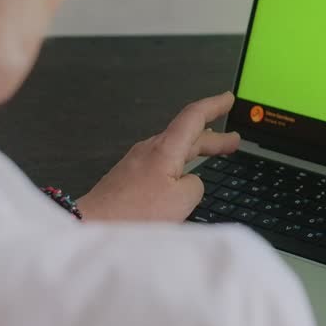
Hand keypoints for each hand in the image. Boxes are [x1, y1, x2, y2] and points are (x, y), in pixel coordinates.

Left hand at [77, 92, 239, 221]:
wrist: (92, 226)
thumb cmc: (133, 214)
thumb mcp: (182, 200)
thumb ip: (195, 185)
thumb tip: (191, 182)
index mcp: (165, 148)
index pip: (194, 116)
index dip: (214, 105)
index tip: (228, 99)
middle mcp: (149, 150)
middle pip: (186, 135)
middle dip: (213, 137)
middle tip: (233, 140)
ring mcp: (137, 162)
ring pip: (174, 149)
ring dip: (196, 150)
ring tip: (212, 154)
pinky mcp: (129, 178)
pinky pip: (162, 162)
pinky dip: (180, 163)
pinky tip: (181, 174)